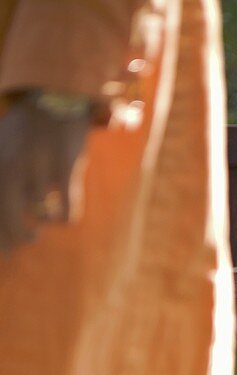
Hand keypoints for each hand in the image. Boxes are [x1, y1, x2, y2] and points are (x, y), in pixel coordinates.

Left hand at [0, 95, 90, 251]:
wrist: (55, 99)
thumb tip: (5, 230)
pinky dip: (65, 219)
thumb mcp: (1, 152)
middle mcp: (11, 164)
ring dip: (45, 219)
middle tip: (29, 240)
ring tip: (47, 214)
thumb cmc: (27, 134)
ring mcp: (38, 166)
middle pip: (8, 218)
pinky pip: (66, 211)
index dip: (1, 237)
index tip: (7, 248)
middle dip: (17, 237)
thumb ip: (1, 183)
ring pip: (39, 214)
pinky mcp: (65, 167)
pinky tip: (63, 214)